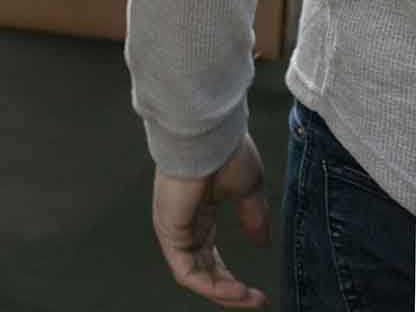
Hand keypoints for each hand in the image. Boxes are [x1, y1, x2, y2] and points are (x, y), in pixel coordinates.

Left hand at [152, 138, 269, 306]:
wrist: (208, 133)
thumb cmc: (225, 151)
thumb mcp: (248, 189)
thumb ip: (253, 218)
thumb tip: (261, 243)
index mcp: (200, 212)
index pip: (210, 257)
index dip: (232, 279)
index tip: (259, 293)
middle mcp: (185, 222)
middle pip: (202, 270)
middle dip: (229, 291)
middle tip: (256, 301)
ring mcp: (174, 226)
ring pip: (194, 275)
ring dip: (223, 293)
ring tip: (249, 299)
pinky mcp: (168, 229)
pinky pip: (185, 271)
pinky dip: (210, 287)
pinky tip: (236, 290)